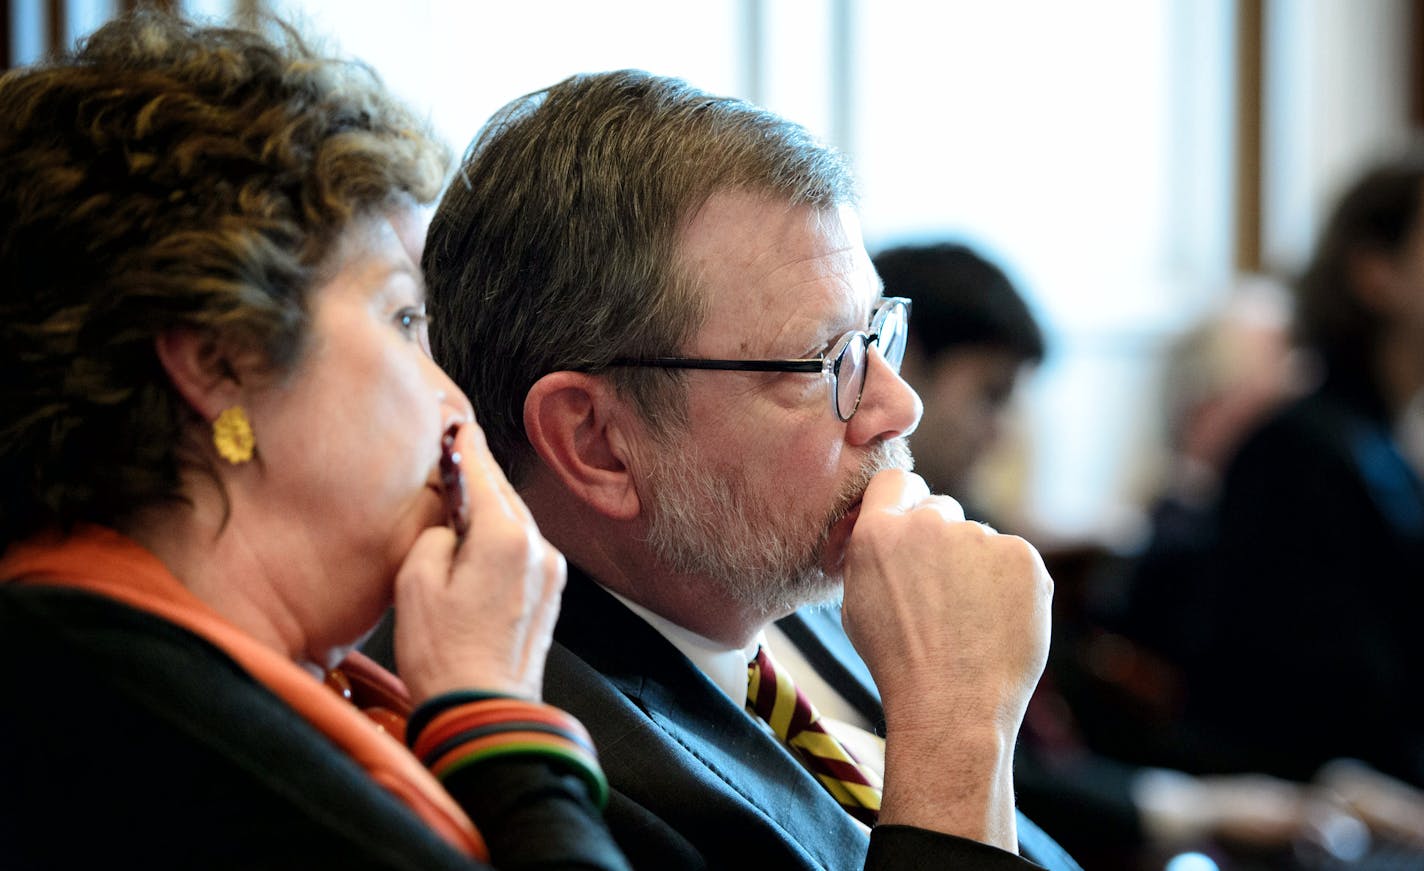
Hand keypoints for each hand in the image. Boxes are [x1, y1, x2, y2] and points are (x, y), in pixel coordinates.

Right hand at [392, 422, 565, 702]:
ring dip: (490, 512)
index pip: (483, 475)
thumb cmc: (444, 656)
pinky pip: (523, 552)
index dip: (467, 448)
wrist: (483, 712)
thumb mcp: (415, 583)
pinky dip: (501, 541)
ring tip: (460, 504)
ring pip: (516, 524)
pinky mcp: (549, 597)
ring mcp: (549, 574)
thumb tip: (449, 528)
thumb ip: (434, 536)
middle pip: (504, 496)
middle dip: (480, 478)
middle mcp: (537, 549)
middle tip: (455, 455)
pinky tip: (478, 546)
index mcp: (505, 538)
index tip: (460, 426)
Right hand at [840, 468, 1052, 848]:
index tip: (912, 524)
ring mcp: (979, 537)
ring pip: (980, 540)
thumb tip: (887, 529)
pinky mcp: (1022, 556)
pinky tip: (998, 622)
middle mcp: (927, 524)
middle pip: (940, 510)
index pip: (895, 482)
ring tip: (971, 622)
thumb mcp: (857, 602)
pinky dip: (1011, 586)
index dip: (906, 502)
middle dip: (942, 542)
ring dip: (977, 568)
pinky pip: (1015, 559)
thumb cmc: (898, 664)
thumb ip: (872, 554)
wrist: (951, 706)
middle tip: (943, 594)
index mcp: (877, 532)